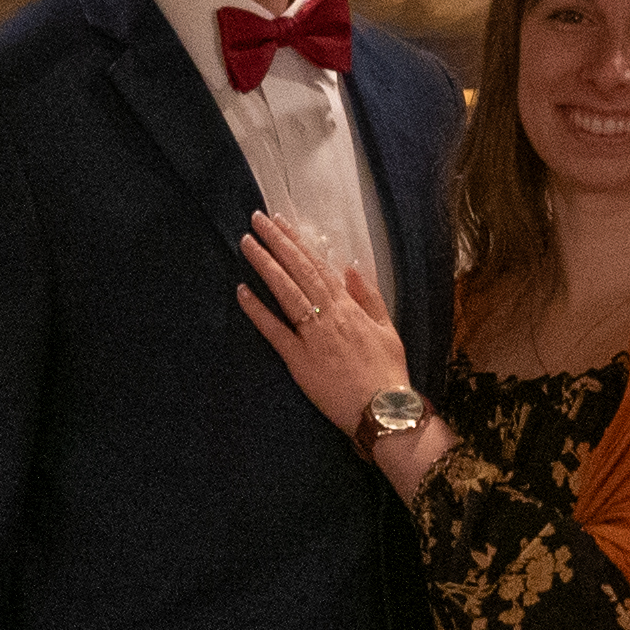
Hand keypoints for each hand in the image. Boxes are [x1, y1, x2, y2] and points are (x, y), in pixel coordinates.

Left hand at [234, 211, 415, 446]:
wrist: (384, 409)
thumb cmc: (388, 372)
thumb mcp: (387, 329)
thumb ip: (369, 297)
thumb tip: (350, 268)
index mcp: (350, 307)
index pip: (319, 266)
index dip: (298, 243)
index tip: (281, 223)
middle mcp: (329, 315)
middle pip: (299, 271)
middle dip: (277, 243)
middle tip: (257, 219)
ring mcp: (312, 336)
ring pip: (286, 292)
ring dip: (265, 265)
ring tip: (248, 243)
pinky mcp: (299, 360)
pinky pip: (274, 331)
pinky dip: (257, 310)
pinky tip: (242, 291)